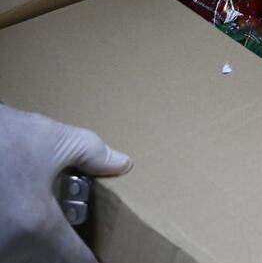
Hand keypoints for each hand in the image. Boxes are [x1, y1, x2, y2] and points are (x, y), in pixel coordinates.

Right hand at [0, 105, 131, 262]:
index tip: (101, 254)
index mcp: (37, 226)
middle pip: (46, 261)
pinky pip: (5, 247)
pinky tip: (19, 214)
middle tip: (71, 232)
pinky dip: (15, 239)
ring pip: (21, 256)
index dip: (91, 258)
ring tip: (41, 216)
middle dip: (61, 250)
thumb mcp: (53, 139)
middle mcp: (8, 246)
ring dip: (35, 246)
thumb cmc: (1, 137)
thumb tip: (122, 164)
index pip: (74, 260)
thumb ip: (93, 154)